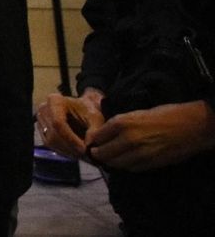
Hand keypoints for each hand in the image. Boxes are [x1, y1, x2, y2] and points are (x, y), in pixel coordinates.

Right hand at [36, 89, 103, 158]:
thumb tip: (89, 145)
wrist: (82, 108)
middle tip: (84, 155)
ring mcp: (40, 119)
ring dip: (66, 151)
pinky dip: (62, 150)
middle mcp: (44, 109)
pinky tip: (73, 152)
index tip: (84, 149)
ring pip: (49, 141)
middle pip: (53, 133)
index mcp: (55, 101)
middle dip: (69, 147)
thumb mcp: (96, 117)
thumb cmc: (88, 110)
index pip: (58, 123)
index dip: (70, 138)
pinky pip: (49, 143)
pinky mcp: (41, 129)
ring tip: (80, 154)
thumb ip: (94, 131)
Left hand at [86, 100, 214, 171]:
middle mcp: (128, 139)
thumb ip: (120, 124)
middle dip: (98, 154)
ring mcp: (139, 153)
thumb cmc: (165, 114)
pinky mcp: (150, 164)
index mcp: (122, 122)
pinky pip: (131, 168)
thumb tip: (105, 133)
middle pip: (104, 153)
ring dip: (111, 162)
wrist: (190, 126)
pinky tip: (125, 163)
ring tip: (109, 159)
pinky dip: (125, 166)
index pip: (98, 136)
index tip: (92, 143)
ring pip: (116, 163)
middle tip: (96, 154)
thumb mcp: (136, 113)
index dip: (94, 141)